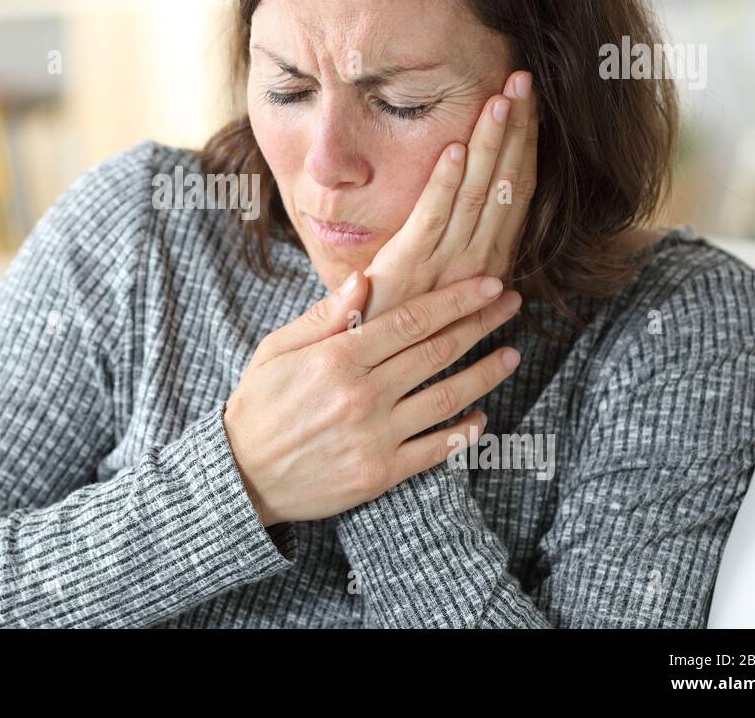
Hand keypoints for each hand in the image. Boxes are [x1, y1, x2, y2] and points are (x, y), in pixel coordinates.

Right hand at [223, 272, 523, 525]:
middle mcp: (362, 394)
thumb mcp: (278, 350)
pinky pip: (435, 450)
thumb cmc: (259, 404)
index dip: (456, 300)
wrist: (242, 476)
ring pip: (446, 398)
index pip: (411, 320)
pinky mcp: (380, 473)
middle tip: (512, 305)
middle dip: (481, 324)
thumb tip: (365, 278)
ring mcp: (375, 436)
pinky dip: (464, 432)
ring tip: (511, 356)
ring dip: (485, 374)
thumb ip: (324, 316)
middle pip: (437, 351)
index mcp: (337, 358)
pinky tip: (482, 417)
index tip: (489, 285)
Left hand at [361, 70, 537, 321]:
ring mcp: (445, 264)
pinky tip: (452, 147)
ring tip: (500, 98)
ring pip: (475, 193)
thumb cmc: (401, 318)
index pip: (515, 191)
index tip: (531, 100)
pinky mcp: (408, 267)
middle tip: (524, 79)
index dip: (525, 143)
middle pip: (504, 183)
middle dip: (516, 129)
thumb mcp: (442, 282)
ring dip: (488, 144)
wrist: (372, 364)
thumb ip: (463, 252)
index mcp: (489, 259)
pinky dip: (443, 182)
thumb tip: (490, 232)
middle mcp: (478, 260)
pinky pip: (432, 217)